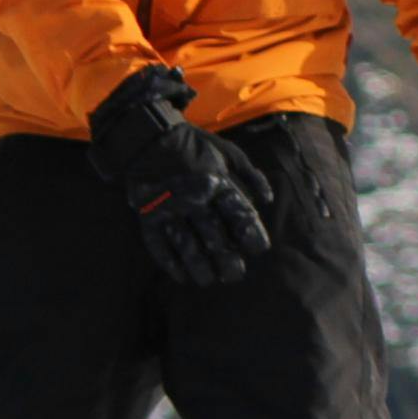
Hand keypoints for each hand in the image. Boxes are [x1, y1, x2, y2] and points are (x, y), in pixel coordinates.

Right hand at [85, 66, 276, 286]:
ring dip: (199, 266)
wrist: (150, 138)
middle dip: (226, 258)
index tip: (259, 249)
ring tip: (210, 280)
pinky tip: (182, 276)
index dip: (250, 232)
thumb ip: (251, 176)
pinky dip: (170, 262)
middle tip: (236, 274)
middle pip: (213, 234)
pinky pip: (158, 244)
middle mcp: (194, 197)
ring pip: (187, 244)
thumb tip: (269, 200)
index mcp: (217, 181)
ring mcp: (169, 208)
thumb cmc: (196, 146)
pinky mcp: (148, 215)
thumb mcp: (229, 152)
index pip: (238, 212)